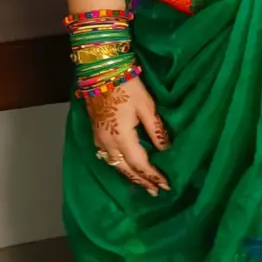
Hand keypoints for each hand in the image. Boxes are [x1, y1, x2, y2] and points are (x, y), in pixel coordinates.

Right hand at [87, 76, 170, 195]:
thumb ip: (156, 130)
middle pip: (125, 169)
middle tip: (155, 191)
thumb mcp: (147, 106)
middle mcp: (108, 142)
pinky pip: (107, 156)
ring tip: (142, 183)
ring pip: (114, 164)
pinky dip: (118, 164)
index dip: (153, 176)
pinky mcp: (95, 132)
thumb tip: (166, 150)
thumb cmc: (127, 85)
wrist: (101, 70)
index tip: (166, 186)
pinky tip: (125, 165)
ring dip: (128, 175)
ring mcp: (99, 138)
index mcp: (122, 137)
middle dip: (141, 181)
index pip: (140, 164)